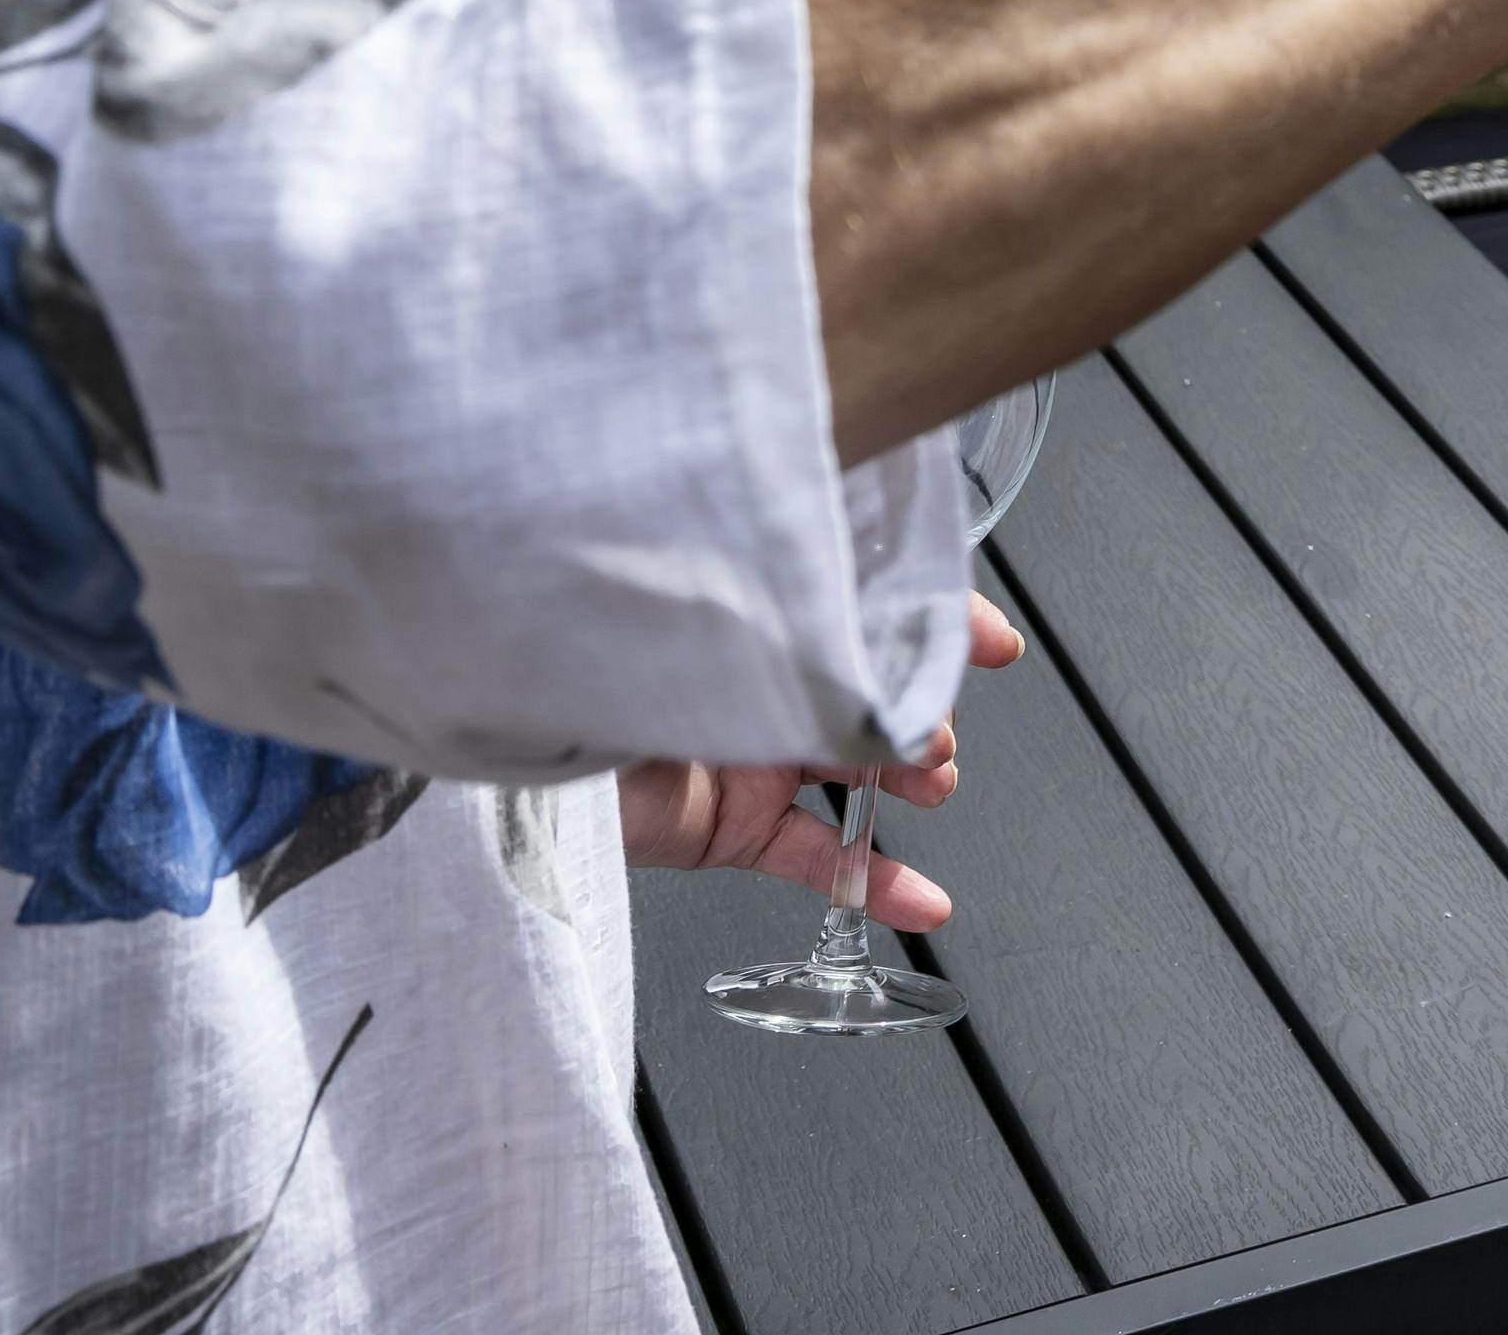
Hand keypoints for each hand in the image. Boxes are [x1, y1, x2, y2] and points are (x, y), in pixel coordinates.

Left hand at [618, 591, 1024, 924]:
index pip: (871, 607)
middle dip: (924, 711)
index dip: (941, 622)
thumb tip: (882, 656)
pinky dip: (872, 882)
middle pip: (875, 694)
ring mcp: (753, 756)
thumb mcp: (715, 632)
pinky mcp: (732, 828)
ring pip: (860, 772)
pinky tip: (921, 900)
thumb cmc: (598, 660)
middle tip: (929, 731)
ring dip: (912, 781)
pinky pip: (816, 858)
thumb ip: (802, 640)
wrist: (515, 753)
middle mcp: (765, 682)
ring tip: (931, 788)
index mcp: (764, 618)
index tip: (992, 643)